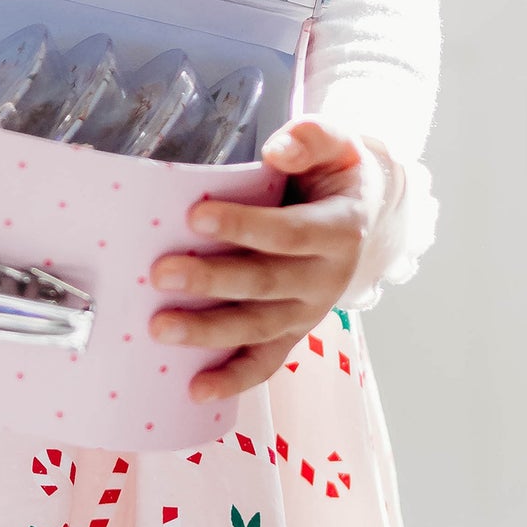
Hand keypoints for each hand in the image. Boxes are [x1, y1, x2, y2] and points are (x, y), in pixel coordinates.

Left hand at [149, 117, 383, 402]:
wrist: (367, 212)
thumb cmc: (335, 170)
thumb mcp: (337, 142)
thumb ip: (310, 138)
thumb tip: (277, 150)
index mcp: (339, 228)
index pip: (288, 232)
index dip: (244, 226)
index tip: (195, 216)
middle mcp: (327, 277)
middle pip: (266, 283)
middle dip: (212, 280)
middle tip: (160, 274)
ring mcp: (310, 311)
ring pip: (259, 327)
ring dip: (209, 332)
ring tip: (159, 329)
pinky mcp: (295, 331)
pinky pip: (267, 362)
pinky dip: (234, 379)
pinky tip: (196, 389)